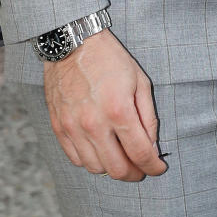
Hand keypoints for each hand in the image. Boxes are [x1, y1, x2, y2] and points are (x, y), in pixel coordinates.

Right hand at [44, 30, 166, 180]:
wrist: (72, 42)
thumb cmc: (110, 59)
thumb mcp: (140, 81)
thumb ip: (148, 117)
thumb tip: (151, 146)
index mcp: (118, 110)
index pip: (140, 153)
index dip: (153, 167)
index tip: (158, 168)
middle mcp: (94, 124)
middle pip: (117, 169)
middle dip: (134, 174)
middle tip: (141, 168)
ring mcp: (73, 127)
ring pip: (95, 168)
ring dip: (111, 168)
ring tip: (121, 158)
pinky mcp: (58, 126)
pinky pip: (75, 158)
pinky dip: (90, 161)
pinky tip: (100, 151)